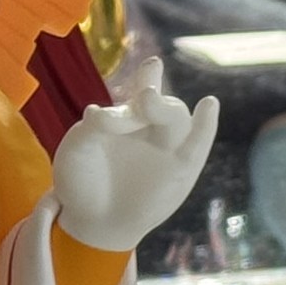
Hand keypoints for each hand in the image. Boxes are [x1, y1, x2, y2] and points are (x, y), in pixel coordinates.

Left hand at [50, 60, 219, 254]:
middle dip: (152, 97)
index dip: (148, 76)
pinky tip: (209, 105)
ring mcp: (167, 146)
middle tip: (143, 96)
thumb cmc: (82, 180)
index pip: (140, 89)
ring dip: (165, 108)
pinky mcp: (181, 168)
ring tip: (150, 100)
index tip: (153, 66)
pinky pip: (197, 144)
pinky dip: (206, 125)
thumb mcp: (76, 151)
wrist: (92, 219)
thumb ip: (90, 129)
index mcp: (125, 115)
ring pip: (176, 117)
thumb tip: (98, 111)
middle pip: (159, 102)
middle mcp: (150, 125)